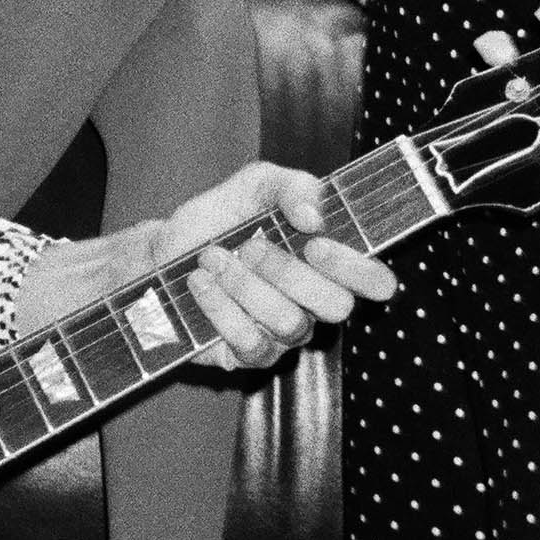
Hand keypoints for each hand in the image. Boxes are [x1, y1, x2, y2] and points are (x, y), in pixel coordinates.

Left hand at [159, 163, 397, 369]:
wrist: (163, 249)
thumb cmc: (219, 218)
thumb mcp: (256, 185)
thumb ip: (293, 186)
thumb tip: (314, 217)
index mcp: (327, 263)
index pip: (376, 281)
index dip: (356, 268)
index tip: (315, 244)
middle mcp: (314, 303)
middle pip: (336, 306)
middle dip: (288, 272)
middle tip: (250, 247)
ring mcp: (284, 334)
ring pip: (290, 322)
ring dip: (245, 285)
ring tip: (213, 258)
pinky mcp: (249, 355)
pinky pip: (251, 344)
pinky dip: (221, 308)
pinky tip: (200, 283)